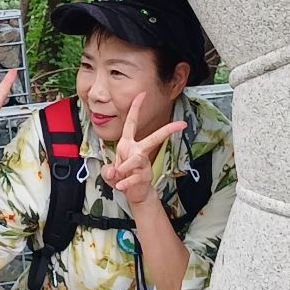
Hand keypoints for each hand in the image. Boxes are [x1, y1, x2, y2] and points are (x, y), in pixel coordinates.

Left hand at [103, 93, 184, 210]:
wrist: (133, 194)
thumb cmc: (122, 177)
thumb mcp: (109, 173)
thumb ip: (107, 171)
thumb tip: (113, 172)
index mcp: (128, 144)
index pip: (131, 123)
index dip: (135, 108)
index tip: (142, 94)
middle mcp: (138, 151)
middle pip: (154, 138)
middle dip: (168, 130)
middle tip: (181, 124)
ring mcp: (143, 163)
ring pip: (136, 159)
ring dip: (124, 167)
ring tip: (118, 176)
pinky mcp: (145, 176)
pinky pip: (134, 177)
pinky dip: (125, 183)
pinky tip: (120, 187)